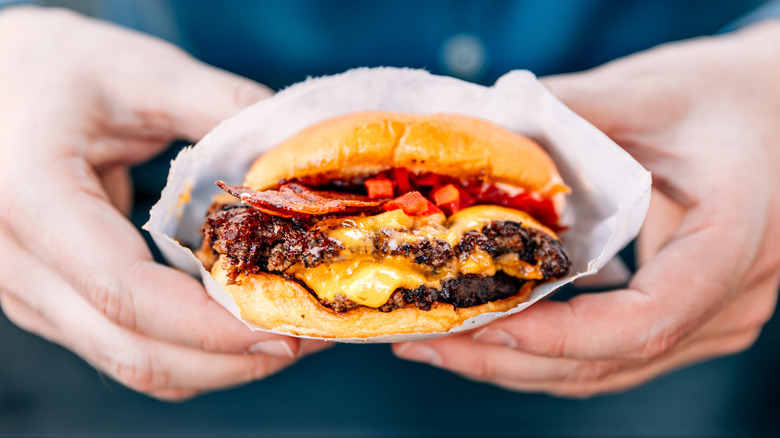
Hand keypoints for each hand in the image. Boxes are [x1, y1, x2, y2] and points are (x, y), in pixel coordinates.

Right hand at [0, 7, 328, 399]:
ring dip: (213, 362)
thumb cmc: (60, 69)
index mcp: (32, 198)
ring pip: (128, 360)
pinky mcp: (48, 299)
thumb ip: (224, 110)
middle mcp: (15, 262)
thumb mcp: (143, 72)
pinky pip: (121, 345)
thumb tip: (301, 158)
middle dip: (226, 358)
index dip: (212, 325)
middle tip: (303, 337)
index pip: (126, 293)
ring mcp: (26, 290)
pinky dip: (185, 348)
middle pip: (130, 349)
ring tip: (282, 331)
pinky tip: (234, 321)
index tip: (286, 326)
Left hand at [394, 21, 779, 396]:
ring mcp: (714, 317)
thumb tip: (481, 131)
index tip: (480, 322)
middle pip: (611, 361)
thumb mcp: (651, 92)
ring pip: (606, 370)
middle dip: (508, 359)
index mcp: (733, 241)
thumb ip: (571, 114)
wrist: (769, 112)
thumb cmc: (722, 97)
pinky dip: (546, 349)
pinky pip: (610, 352)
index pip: (645, 321)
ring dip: (517, 363)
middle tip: (428, 340)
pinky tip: (492, 328)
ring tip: (441, 343)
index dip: (556, 337)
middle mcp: (732, 298)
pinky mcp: (690, 317)